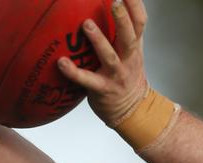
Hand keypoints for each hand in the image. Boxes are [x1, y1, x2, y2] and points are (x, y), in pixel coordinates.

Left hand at [58, 0, 149, 126]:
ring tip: (87, 25)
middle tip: (115, 1)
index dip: (135, 5)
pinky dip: (74, 72)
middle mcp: (128, 60)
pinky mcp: (103, 89)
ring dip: (99, 41)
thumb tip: (112, 2)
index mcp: (134, 48)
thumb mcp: (131, 53)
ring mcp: (116, 75)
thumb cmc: (126, 77)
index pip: (140, 22)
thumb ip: (124, 31)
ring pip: (109, 57)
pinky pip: (87, 80)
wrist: (132, 112)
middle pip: (130, 37)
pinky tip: (62, 63)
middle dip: (123, 19)